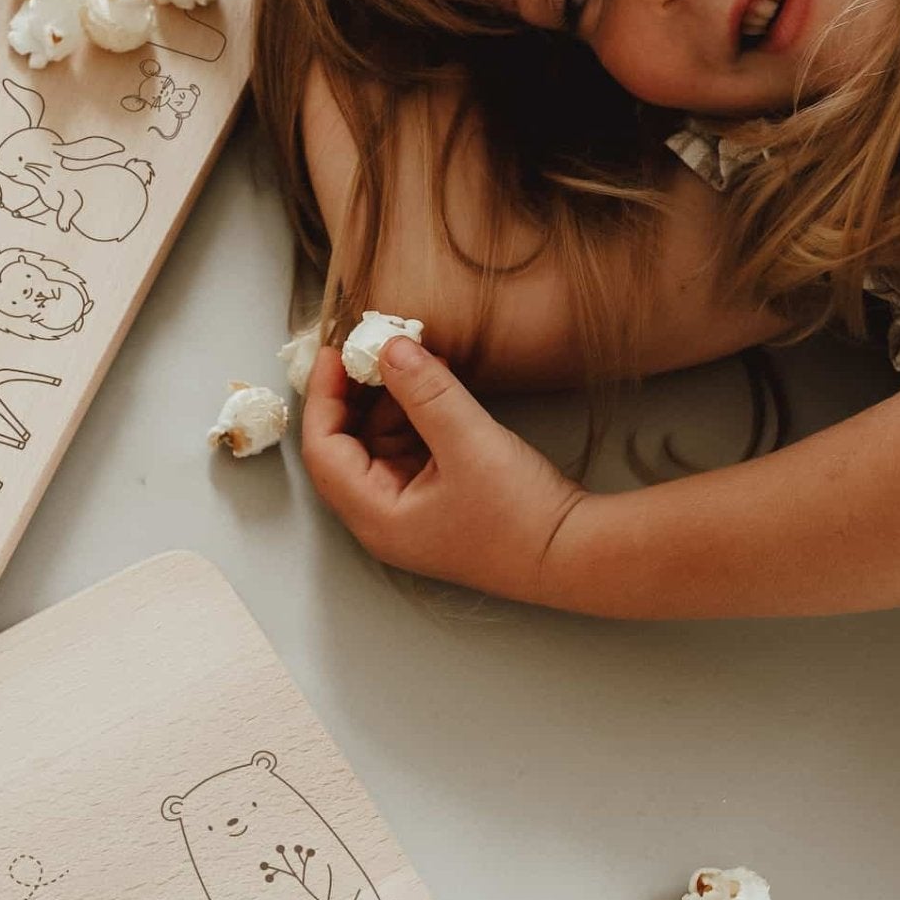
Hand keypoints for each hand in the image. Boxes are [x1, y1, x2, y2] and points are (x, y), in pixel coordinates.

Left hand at [299, 336, 586, 604]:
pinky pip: (411, 447)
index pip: (324, 450)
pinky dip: (417, 413)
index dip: (324, 397)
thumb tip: (388, 347)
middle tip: (371, 347)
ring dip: (392, 399)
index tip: (335, 352)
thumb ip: (425, 390)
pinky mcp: (439, 498)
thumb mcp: (469, 441)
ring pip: (379, 442)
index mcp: (376, 516)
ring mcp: (411, 509)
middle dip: (356, 395)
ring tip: (416, 355)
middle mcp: (384, 517)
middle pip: (346, 446)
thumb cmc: (521, 515)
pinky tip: (436, 381)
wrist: (575, 553)